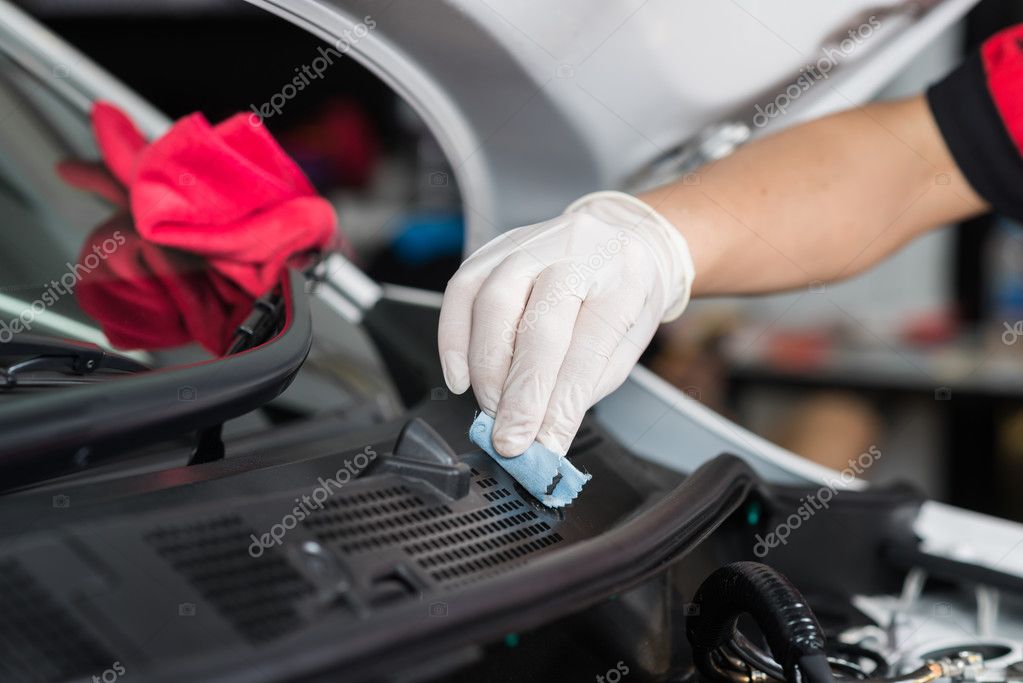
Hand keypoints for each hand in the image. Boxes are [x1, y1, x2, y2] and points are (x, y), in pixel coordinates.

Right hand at [438, 191, 694, 456]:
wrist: (621, 237)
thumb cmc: (623, 295)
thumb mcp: (624, 345)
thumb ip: (580, 388)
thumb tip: (540, 435)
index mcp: (622, 277)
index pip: (587, 348)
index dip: (560, 404)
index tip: (543, 446)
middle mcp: (576, 250)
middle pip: (538, 323)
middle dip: (519, 392)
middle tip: (510, 437)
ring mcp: (531, 243)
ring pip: (492, 303)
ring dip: (486, 369)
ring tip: (492, 408)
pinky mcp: (494, 247)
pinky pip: (461, 290)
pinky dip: (453, 339)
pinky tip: (461, 376)